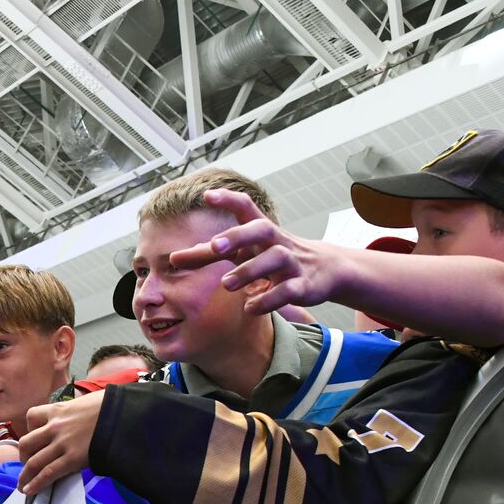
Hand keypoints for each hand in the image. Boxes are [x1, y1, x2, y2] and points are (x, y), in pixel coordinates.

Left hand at [16, 391, 103, 494]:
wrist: (124, 413)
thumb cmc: (110, 405)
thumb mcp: (87, 401)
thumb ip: (76, 411)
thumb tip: (80, 416)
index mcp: (58, 409)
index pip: (32, 416)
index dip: (29, 429)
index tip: (35, 438)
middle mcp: (54, 426)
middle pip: (27, 443)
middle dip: (24, 457)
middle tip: (28, 465)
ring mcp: (62, 444)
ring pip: (34, 462)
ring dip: (26, 476)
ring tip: (23, 486)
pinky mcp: (72, 458)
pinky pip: (48, 473)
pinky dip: (36, 483)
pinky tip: (30, 490)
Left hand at [167, 189, 340, 316]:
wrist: (326, 270)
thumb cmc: (275, 257)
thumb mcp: (246, 251)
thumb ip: (212, 254)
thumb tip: (177, 257)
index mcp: (261, 231)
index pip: (246, 208)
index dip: (228, 200)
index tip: (207, 195)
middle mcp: (277, 242)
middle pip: (261, 229)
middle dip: (238, 236)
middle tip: (214, 246)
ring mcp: (292, 263)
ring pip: (274, 259)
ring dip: (249, 270)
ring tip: (226, 284)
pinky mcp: (303, 285)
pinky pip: (287, 291)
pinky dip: (268, 300)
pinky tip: (250, 308)